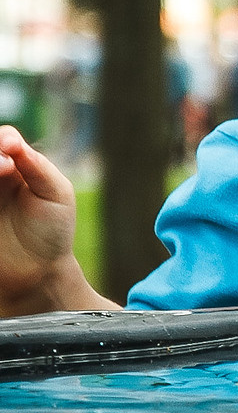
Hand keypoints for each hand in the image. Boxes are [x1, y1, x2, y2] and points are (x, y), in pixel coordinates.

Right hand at [0, 125, 95, 315]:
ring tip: (1, 174)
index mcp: (17, 166)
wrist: (37, 273)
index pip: (3, 139)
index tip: (10, 152)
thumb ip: (37, 165)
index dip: (3, 140)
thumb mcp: (56, 193)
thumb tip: (12, 142)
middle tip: (4, 167)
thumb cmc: (52, 231)